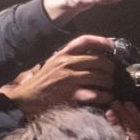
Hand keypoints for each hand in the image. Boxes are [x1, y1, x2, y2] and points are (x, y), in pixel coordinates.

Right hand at [0, 35, 114, 116]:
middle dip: (110, 67)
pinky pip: (95, 93)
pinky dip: (105, 96)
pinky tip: (107, 97)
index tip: (112, 46)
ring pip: (99, 76)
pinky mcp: (71, 94)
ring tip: (109, 86)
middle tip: (112, 73)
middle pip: (98, 60)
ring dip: (109, 82)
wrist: (27, 98)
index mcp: (63, 54)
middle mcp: (66, 63)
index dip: (102, 41)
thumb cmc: (43, 81)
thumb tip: (94, 53)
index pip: (85, 41)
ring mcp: (69, 78)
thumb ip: (71, 57)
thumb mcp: (54, 63)